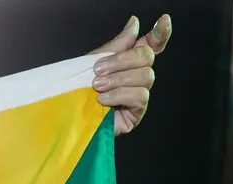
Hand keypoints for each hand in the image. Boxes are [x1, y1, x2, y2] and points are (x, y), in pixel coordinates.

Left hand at [90, 14, 172, 135]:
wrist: (68, 115)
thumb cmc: (79, 88)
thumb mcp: (94, 61)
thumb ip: (117, 44)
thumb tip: (135, 23)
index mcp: (129, 61)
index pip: (152, 44)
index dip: (160, 32)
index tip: (164, 19)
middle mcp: (138, 76)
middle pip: (147, 57)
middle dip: (122, 61)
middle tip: (98, 70)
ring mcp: (139, 95)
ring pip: (145, 77)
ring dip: (118, 79)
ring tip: (97, 86)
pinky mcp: (137, 113)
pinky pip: (139, 96)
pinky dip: (119, 95)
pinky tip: (103, 100)